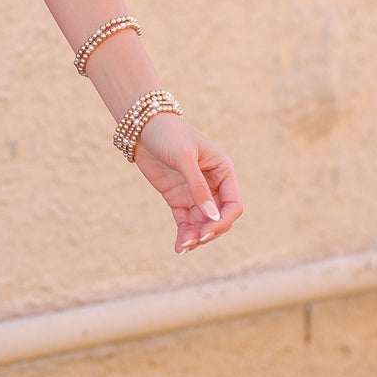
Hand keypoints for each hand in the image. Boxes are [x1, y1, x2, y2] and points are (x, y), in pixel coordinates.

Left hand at [128, 112, 242, 255]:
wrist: (143, 128)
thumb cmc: (168, 135)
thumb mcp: (184, 159)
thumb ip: (198, 187)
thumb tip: (212, 216)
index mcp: (224, 171)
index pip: (233, 205)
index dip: (223, 221)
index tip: (207, 232)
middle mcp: (214, 185)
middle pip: (219, 218)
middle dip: (209, 232)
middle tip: (193, 241)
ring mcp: (196, 194)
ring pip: (203, 224)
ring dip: (196, 237)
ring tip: (182, 247)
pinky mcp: (178, 199)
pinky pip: (186, 223)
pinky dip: (184, 235)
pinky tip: (179, 247)